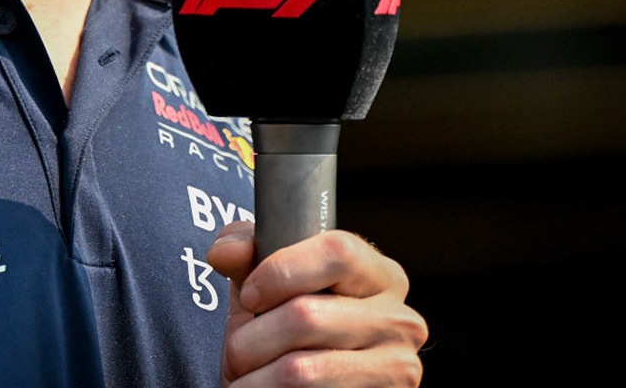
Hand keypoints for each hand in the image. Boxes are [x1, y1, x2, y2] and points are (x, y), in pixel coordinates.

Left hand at [206, 223, 425, 386]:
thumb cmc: (288, 335)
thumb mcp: (271, 288)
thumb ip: (249, 257)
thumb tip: (224, 251)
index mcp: (380, 276)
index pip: (337, 251)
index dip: (281, 270)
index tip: (249, 294)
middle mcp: (400, 320)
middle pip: (308, 314)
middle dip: (252, 338)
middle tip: (237, 352)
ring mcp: (397, 368)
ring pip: (301, 368)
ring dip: (256, 376)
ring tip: (245, 377)